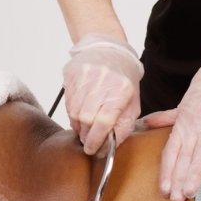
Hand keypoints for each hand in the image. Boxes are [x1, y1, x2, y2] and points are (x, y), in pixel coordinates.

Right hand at [62, 33, 143, 154]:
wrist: (109, 50)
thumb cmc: (123, 79)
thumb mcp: (132, 103)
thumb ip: (123, 125)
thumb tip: (110, 146)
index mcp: (121, 90)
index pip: (104, 122)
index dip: (96, 140)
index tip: (92, 150)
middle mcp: (102, 81)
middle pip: (86, 118)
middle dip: (86, 134)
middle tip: (88, 139)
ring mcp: (85, 76)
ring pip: (74, 111)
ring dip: (78, 124)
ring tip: (84, 125)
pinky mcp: (72, 73)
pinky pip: (68, 101)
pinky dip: (72, 111)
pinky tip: (79, 111)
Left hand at [156, 31, 200, 200]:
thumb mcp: (183, 104)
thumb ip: (166, 118)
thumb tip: (146, 124)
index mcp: (182, 123)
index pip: (171, 151)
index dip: (167, 171)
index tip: (164, 190)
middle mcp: (195, 124)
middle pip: (184, 156)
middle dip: (179, 179)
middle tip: (175, 199)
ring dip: (196, 171)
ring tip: (191, 191)